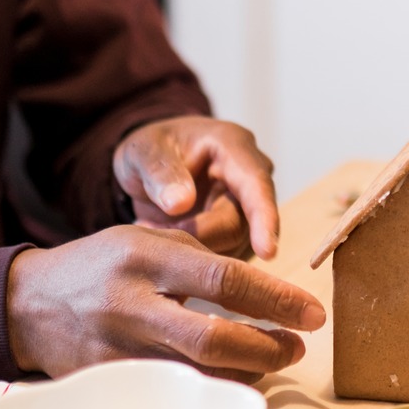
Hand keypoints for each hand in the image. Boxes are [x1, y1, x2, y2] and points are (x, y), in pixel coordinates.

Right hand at [6, 225, 325, 382]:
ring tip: (272, 358)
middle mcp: (130, 303)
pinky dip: (208, 386)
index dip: (277, 299)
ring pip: (195, 374)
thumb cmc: (101, 264)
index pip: (225, 280)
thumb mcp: (146, 237)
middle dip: (268, 347)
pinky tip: (230, 376)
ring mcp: (115, 349)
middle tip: (297, 345)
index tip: (312, 313)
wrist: (28, 303)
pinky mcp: (107, 382)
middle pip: (214, 339)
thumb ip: (201, 257)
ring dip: (246, 372)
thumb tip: (265, 290)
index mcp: (145, 256)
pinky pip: (170, 391)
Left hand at [114, 117, 278, 259]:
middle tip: (153, 233)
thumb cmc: (151, 150)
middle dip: (199, 239)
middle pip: (240, 224)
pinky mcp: (239, 232)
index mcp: (233, 147)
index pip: (256, 185)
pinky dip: (197, 261)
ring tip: (154, 231)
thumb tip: (180, 203)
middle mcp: (250, 177)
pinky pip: (225, 257)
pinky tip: (169, 246)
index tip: (267, 252)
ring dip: (195, 251)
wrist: (152, 164)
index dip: (264, 219)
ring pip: (234, 246)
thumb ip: (159, 172)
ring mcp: (247, 207)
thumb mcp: (141, 151)